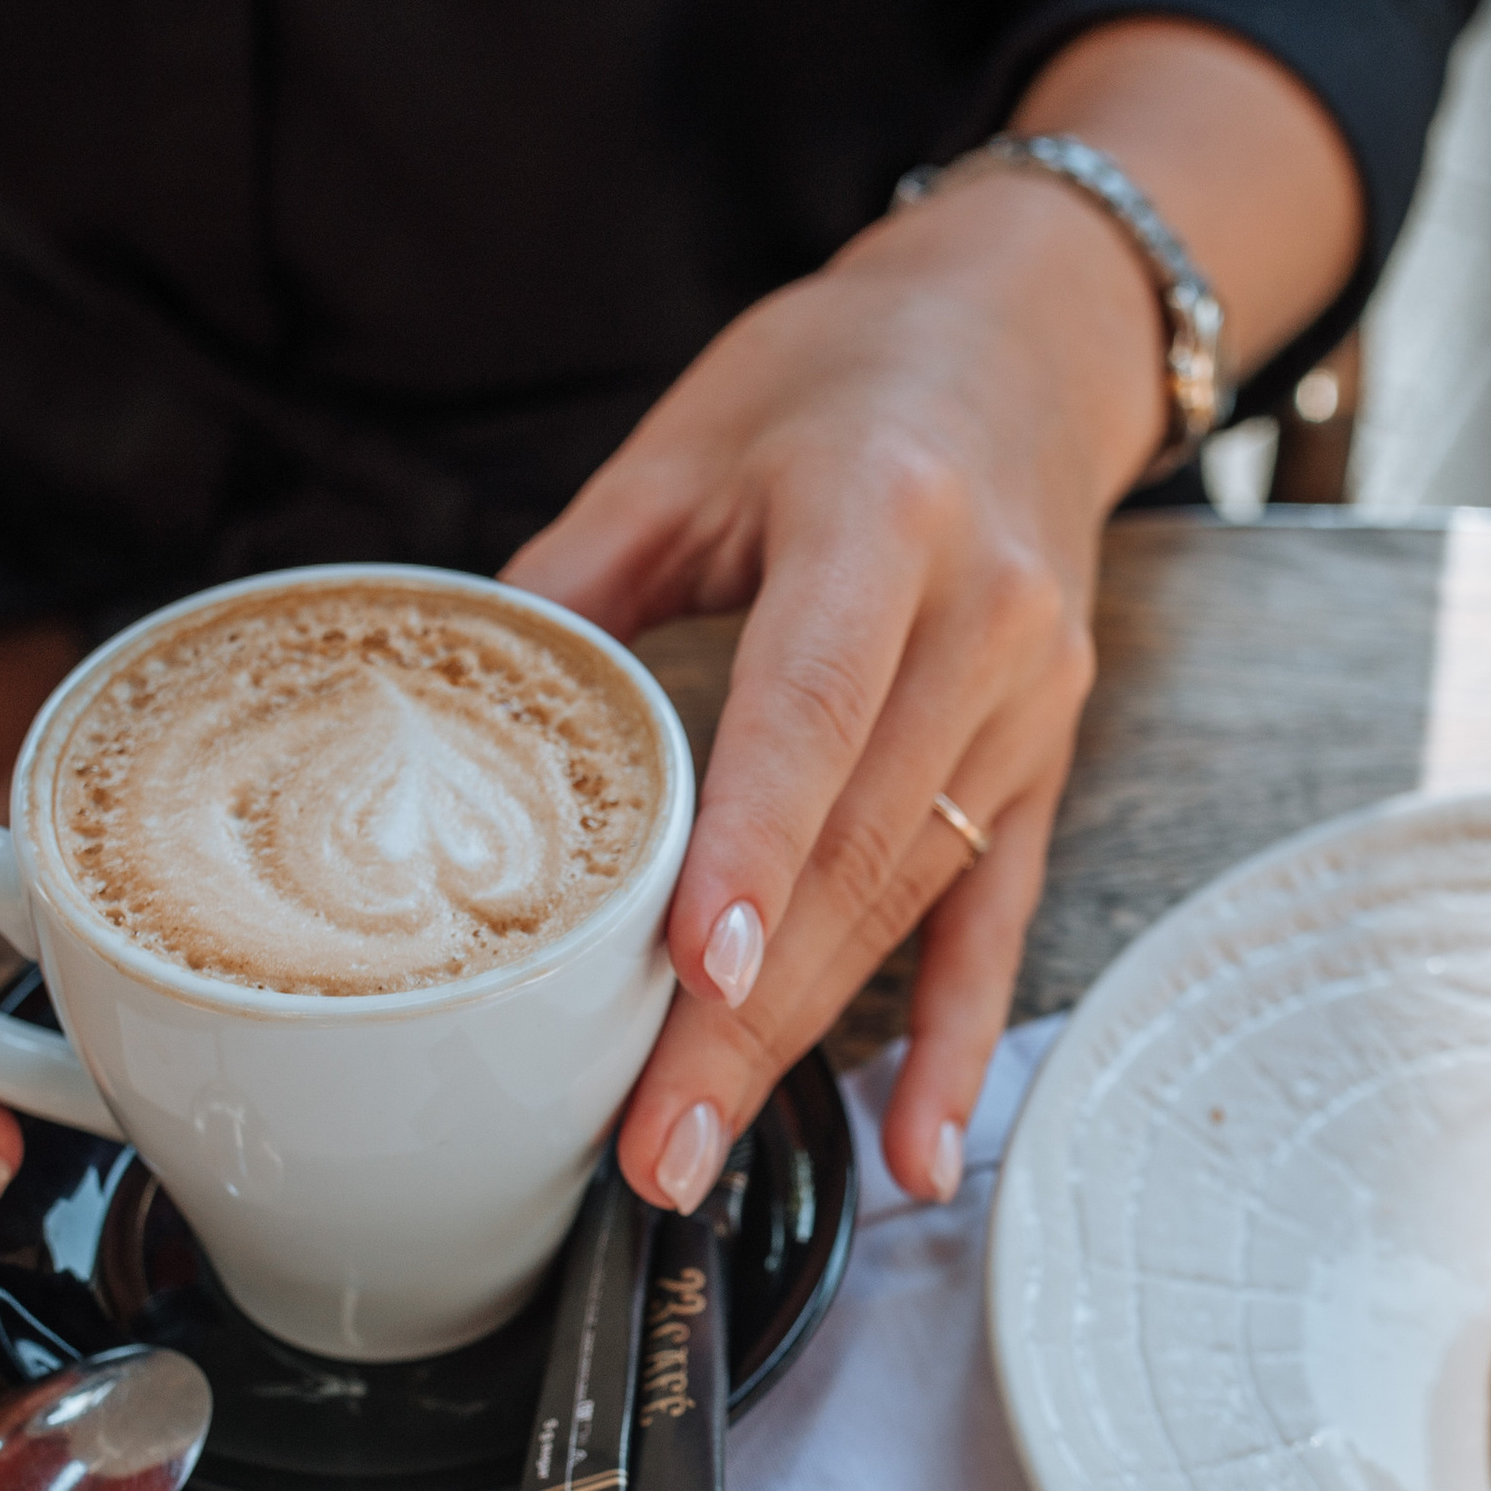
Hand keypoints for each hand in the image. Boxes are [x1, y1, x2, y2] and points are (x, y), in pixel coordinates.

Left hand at [506, 17, 1360, 1211]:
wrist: (1029, 337)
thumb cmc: (844, 377)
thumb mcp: (691, 441)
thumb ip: (580, 579)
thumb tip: (446, 718)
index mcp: (883, 520)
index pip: (812, 709)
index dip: (752, 848)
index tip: (692, 971)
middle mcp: (982, 624)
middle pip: (855, 848)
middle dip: (748, 1013)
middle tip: (653, 1146)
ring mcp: (1029, 707)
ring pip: (907, 902)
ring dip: (806, 1043)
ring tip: (703, 1153)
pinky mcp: (1043, 764)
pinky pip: (994, 921)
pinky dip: (950, 1041)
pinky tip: (916, 1152)